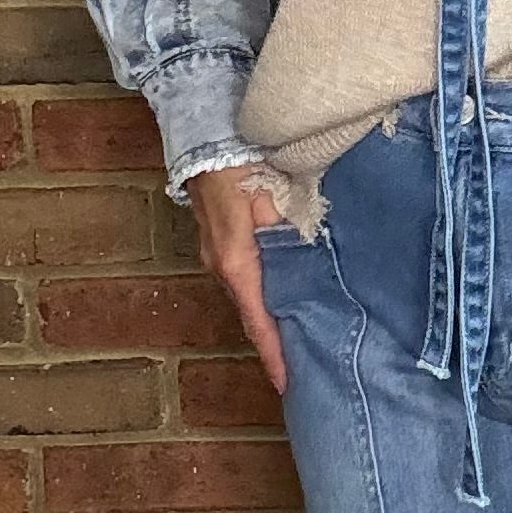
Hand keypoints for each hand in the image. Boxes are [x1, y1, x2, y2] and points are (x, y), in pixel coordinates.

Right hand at [186, 165, 287, 396]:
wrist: (203, 129)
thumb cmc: (239, 159)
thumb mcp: (271, 195)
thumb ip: (289, 231)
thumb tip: (307, 262)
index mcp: (237, 260)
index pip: (258, 320)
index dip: (274, 353)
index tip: (289, 383)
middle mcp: (222, 264)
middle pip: (253, 313)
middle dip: (277, 340)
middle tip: (308, 364)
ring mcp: (216, 252)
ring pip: (249, 294)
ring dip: (272, 315)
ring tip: (302, 335)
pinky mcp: (218, 239)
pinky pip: (245, 276)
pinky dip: (265, 291)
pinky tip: (286, 293)